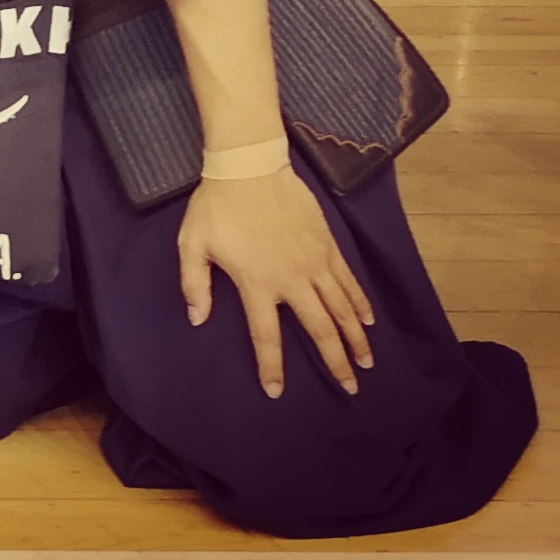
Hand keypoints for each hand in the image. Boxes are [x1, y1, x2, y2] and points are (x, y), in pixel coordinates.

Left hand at [179, 165, 375, 399]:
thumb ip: (194, 285)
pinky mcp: (328, 247)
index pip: (266, 336)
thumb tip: (198, 320)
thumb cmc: (216, 207)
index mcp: (256, 284)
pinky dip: (360, 303)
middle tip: (350, 388)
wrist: (249, 167)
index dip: (272, 367)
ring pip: (341, 309)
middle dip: (335, 361)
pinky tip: (368, 321)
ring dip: (356, 338)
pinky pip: (348, 281)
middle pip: (319, 330)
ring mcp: (314, 263)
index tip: (277, 392)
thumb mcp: (191, 245)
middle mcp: (291, 280)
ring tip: (366, 362)